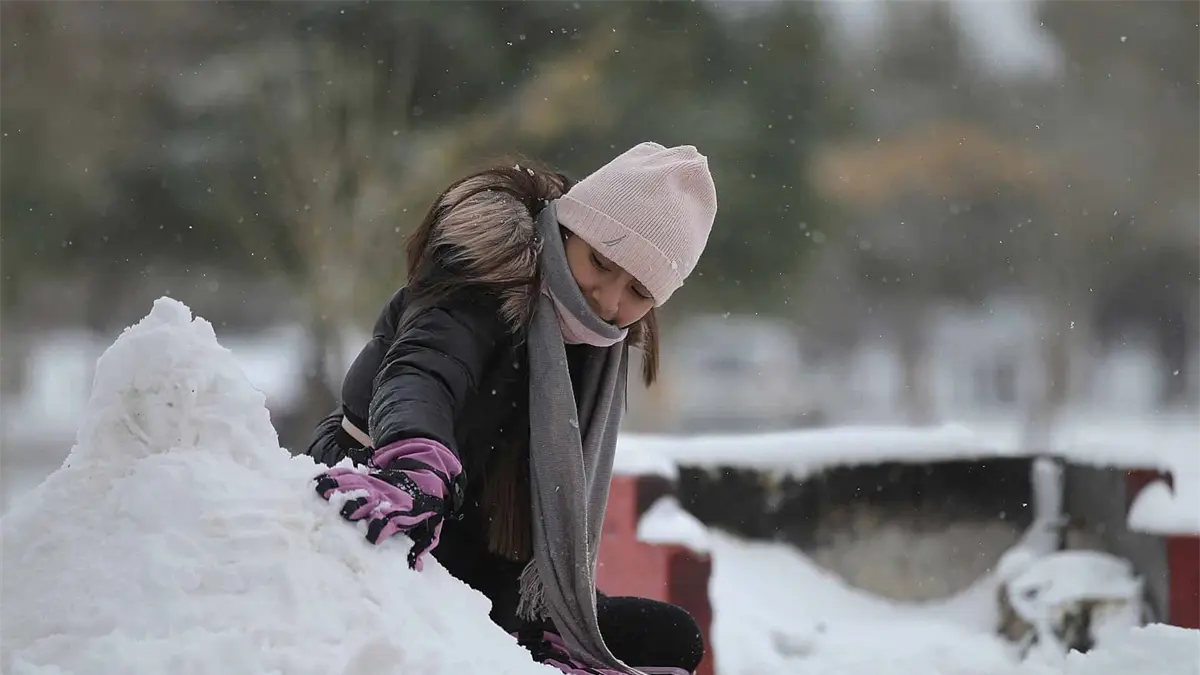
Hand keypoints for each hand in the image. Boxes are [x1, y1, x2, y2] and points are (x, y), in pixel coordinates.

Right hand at [314, 447, 453, 569]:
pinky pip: (347, 475)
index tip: (373, 536)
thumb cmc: (423, 507)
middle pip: (368, 500)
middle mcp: (384, 497)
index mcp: (401, 511)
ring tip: (321, 492)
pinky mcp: (364, 477)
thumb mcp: (428, 527)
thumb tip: (415, 568)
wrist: (424, 474)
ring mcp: (373, 485)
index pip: (390, 519)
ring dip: (339, 488)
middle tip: (345, 511)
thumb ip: (420, 546)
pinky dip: (332, 477)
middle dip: (358, 505)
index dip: (381, 526)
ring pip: (354, 485)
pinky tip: (317, 481)